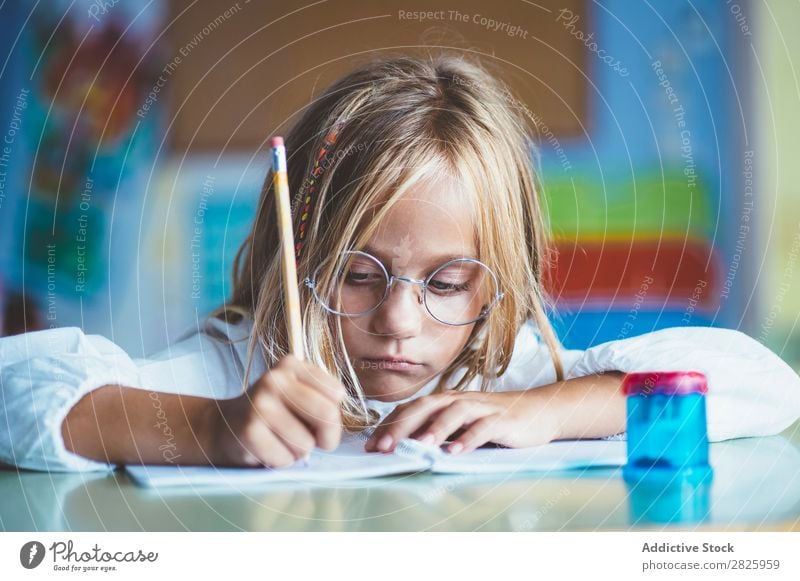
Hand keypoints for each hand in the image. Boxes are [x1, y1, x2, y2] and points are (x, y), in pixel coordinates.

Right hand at [204, 355, 345, 466]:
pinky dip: (280, 461)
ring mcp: (260, 403)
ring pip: (306, 443)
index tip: (318, 421)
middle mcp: (275, 379)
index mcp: (292, 364)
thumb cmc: (274, 415)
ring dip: (297, 451)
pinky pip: (286, 458)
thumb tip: (329, 432)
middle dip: (325, 437)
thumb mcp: (300, 396)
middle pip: (327, 414)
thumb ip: (324, 403)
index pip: (336, 394)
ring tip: (280, 440)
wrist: (225, 426)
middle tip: (310, 440)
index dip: (333, 416)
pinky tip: (266, 448)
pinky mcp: (249, 431)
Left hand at [364, 390, 561, 454]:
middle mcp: (459, 400)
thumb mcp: (460, 426)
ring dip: (435, 428)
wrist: (536, 411)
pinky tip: (456, 451)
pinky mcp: (502, 419)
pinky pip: (483, 427)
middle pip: (426, 407)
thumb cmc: (492, 421)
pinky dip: (469, 438)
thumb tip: (402, 449)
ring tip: (420, 446)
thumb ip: (435, 433)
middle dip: (402, 427)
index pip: (411, 409)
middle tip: (383, 447)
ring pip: (454, 412)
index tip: (371, 446)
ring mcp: (481, 408)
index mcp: (445, 401)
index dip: (390, 425)